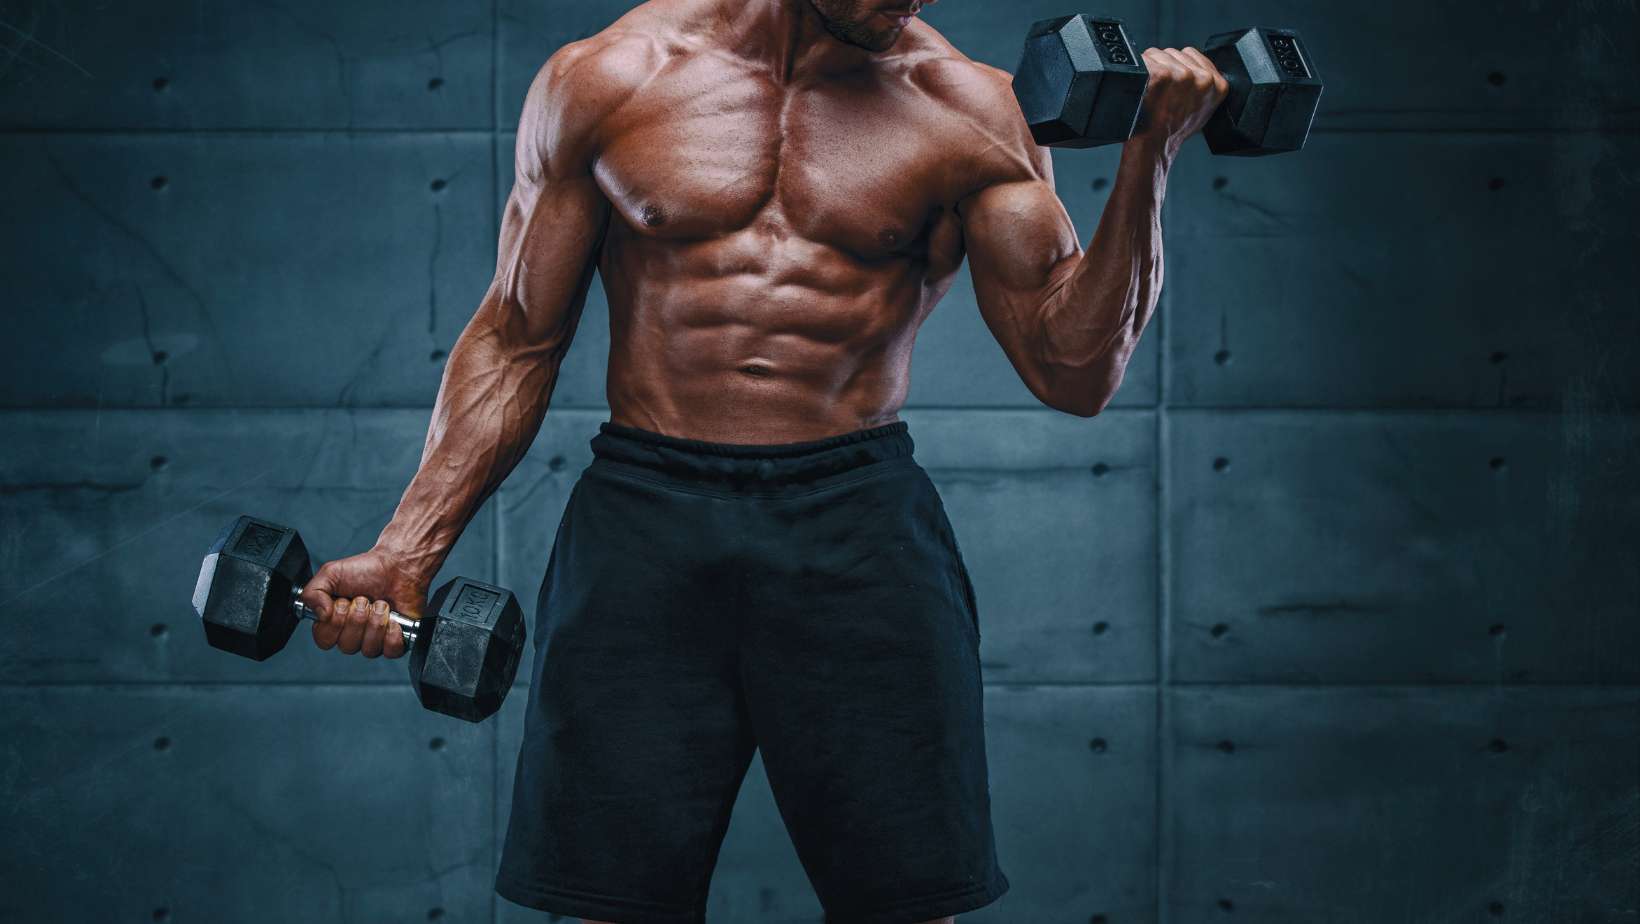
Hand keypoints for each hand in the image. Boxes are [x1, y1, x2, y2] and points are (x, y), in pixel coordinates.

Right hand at [298, 548, 427, 658]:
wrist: (396, 566)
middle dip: (357, 618)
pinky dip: (392, 633)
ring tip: (380, 604)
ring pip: (368, 650)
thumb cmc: (365, 570)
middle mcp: (352, 634)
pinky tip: (393, 618)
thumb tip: (321, 615)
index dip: (334, 622)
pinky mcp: (395, 641)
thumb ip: (312, 592)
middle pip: (347, 646)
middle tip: (363, 600)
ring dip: (375, 622)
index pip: (325, 641)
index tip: (342, 602)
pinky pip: (391, 651)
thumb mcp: (330, 574)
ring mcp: (373, 639)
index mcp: (333, 623)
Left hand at [1131, 46, 1228, 157]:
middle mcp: (1203, 78)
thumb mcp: (1201, 110)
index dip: (1178, 66)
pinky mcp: (1162, 74)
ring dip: (1151, 66)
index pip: (1192, 55)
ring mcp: (1182, 75)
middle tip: (1160, 91)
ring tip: (1152, 91)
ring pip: (1159, 53)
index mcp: (1218, 85)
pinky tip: (1142, 86)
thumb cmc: (1173, 130)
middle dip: (1165, 66)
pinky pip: (1145, 58)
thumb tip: (1196, 70)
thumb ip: (1204, 87)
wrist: (1154, 145)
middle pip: (1174, 53)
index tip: (1171, 84)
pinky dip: (1139, 67)